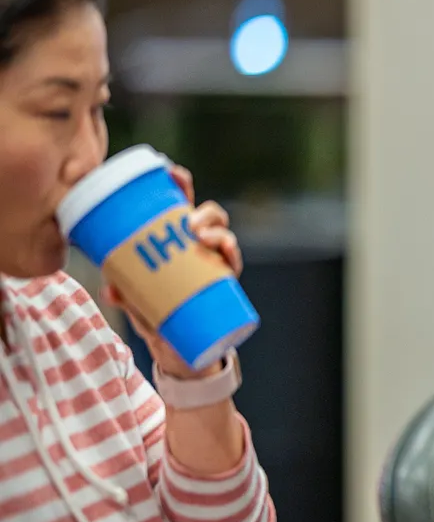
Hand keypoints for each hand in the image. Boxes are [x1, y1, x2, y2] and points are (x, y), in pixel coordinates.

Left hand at [102, 167, 243, 377]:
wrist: (179, 348)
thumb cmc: (156, 313)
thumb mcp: (134, 300)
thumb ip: (123, 292)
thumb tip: (110, 289)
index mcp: (177, 240)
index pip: (181, 204)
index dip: (181, 185)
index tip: (173, 173)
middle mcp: (200, 248)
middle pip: (211, 216)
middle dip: (204, 212)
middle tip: (189, 222)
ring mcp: (216, 264)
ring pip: (225, 236)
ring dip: (217, 232)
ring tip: (202, 237)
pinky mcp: (226, 283)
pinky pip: (234, 264)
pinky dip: (231, 256)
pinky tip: (226, 253)